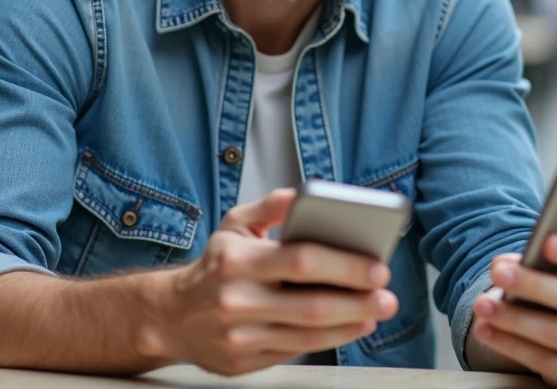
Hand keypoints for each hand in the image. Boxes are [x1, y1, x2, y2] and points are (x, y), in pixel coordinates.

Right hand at [141, 188, 397, 375]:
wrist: (169, 316)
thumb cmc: (214, 265)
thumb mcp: (234, 224)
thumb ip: (271, 206)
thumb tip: (303, 194)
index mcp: (237, 261)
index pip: (302, 260)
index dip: (345, 265)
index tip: (377, 266)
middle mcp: (237, 300)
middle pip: (312, 305)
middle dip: (358, 301)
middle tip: (387, 296)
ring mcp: (239, 336)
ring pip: (308, 335)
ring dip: (350, 325)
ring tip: (375, 311)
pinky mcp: (242, 362)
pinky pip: (294, 352)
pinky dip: (327, 341)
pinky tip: (348, 326)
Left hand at [469, 236, 556, 387]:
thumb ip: (543, 261)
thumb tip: (505, 264)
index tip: (548, 242)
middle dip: (533, 285)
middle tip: (499, 273)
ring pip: (556, 333)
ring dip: (513, 318)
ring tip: (483, 305)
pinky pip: (544, 362)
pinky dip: (510, 344)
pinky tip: (487, 330)